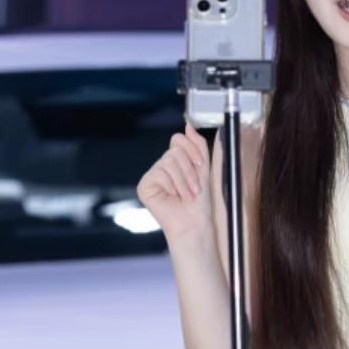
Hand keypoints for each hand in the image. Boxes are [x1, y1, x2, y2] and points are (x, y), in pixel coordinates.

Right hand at [135, 121, 211, 242]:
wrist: (194, 224)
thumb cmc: (200, 202)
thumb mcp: (204, 169)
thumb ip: (198, 145)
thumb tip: (188, 124)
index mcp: (175, 161)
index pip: (178, 140)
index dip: (192, 151)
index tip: (201, 167)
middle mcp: (161, 166)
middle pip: (175, 150)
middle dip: (190, 170)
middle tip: (194, 188)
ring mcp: (152, 175)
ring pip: (169, 160)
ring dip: (184, 180)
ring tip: (187, 195)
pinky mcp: (144, 185)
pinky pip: (160, 172)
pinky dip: (172, 184)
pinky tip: (174, 196)